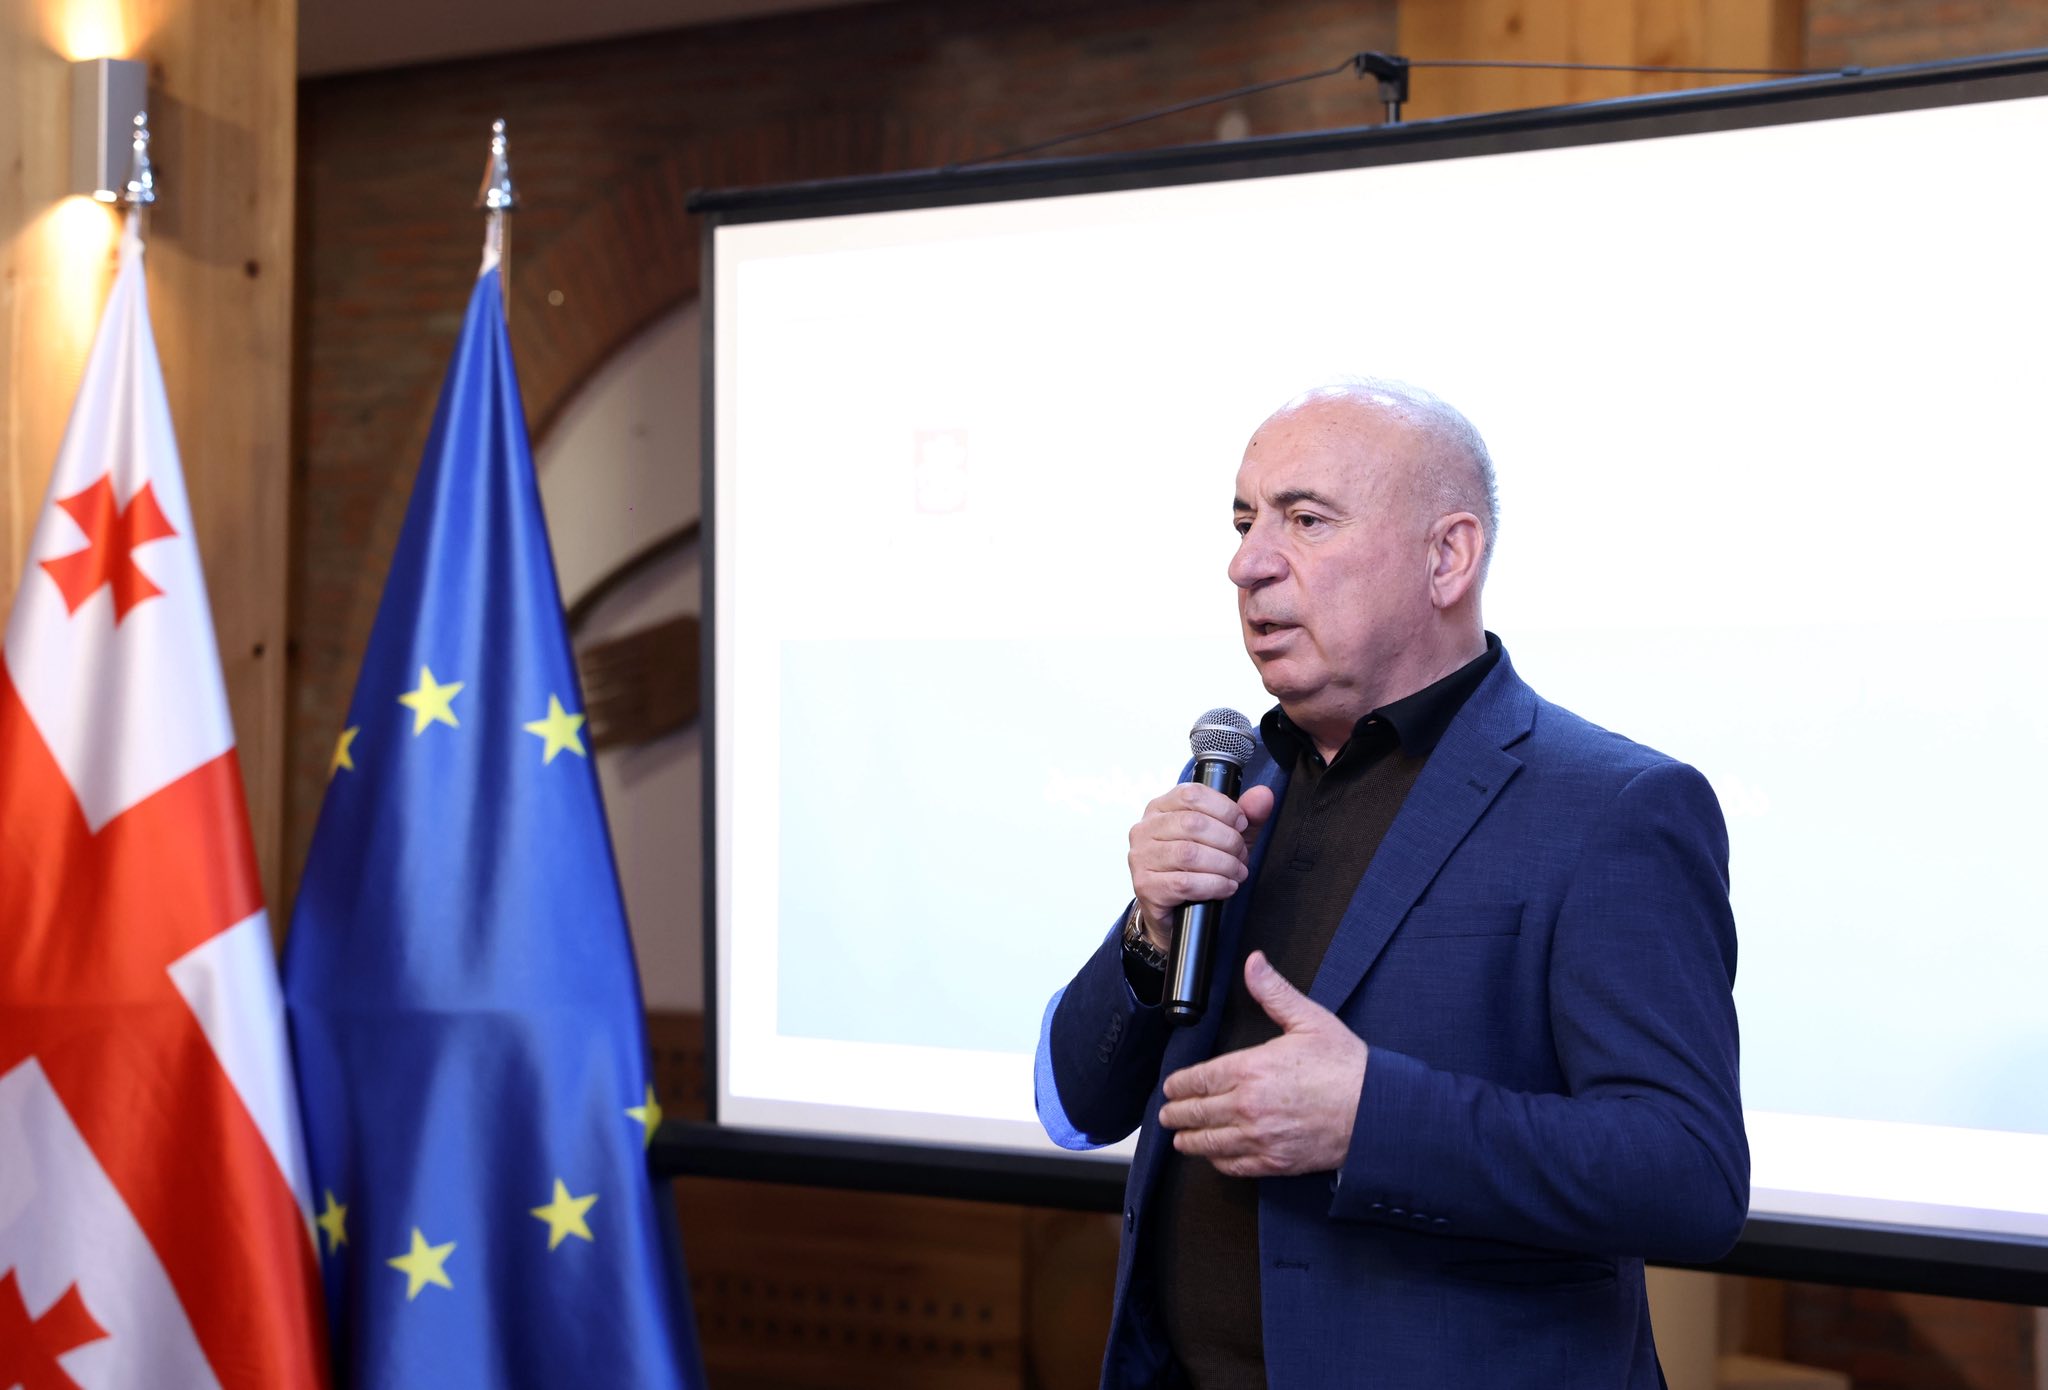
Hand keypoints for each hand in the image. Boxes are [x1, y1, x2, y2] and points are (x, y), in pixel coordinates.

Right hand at [1126, 782, 1275, 947]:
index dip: (1224, 808)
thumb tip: (1263, 796)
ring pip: (1190, 854)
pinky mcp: (1146, 886)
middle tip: (1241, 855)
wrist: (1174, 913)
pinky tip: (1226, 887)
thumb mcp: (1225, 838)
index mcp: (1160, 808)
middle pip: (1193, 824)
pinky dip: (1214, 885)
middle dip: (1228, 841)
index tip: (1241, 824)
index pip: (1191, 794)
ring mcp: (1141, 858)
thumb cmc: (1197, 869)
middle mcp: (1145, 829)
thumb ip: (1246, 815)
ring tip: (1237, 872)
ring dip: (1224, 865)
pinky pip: (1185, 882)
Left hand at [1157, 950, 1367, 1177]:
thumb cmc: (1346, 1067)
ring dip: (1190, 1140)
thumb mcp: (1309, 1020)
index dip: (1179, 1086)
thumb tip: (1254, 963)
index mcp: (1250, 1070)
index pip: (1198, 1080)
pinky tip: (1215, 1156)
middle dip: (1176, 1113)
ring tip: (1180, 1137)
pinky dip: (1218, 1162)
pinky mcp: (1274, 1162)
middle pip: (1197, 1113)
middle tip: (1167, 1114)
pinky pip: (1234, 1166)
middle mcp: (1248, 1107)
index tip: (1171, 1088)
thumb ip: (1274, 992)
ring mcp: (1260, 1138)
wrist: (1376, 1112)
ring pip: (1210, 1143)